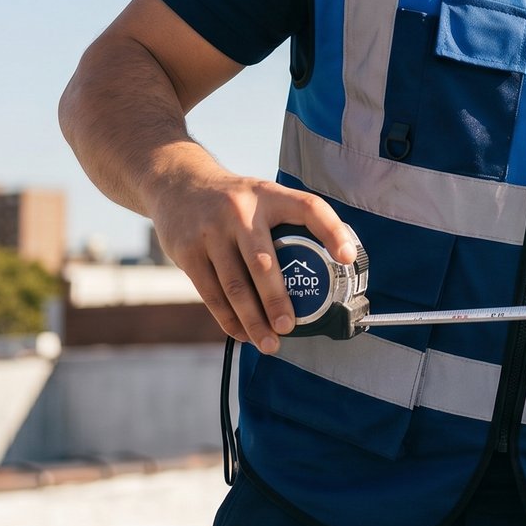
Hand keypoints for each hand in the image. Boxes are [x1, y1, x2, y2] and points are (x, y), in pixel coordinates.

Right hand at [149, 172, 360, 353]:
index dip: (331, 231)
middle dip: (277, 300)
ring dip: (252, 320)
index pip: (309, 208)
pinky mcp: (187, 251)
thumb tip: (331, 263)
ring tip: (269, 343)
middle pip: (262, 262)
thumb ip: (287, 221)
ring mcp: (211, 232)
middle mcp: (240, 211)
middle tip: (289, 327)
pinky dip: (227, 318)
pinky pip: (211, 293)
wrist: (177, 183)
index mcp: (269, 195)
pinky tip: (242, 333)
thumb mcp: (263, 195)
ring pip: (234, 285)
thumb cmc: (234, 201)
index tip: (347, 258)